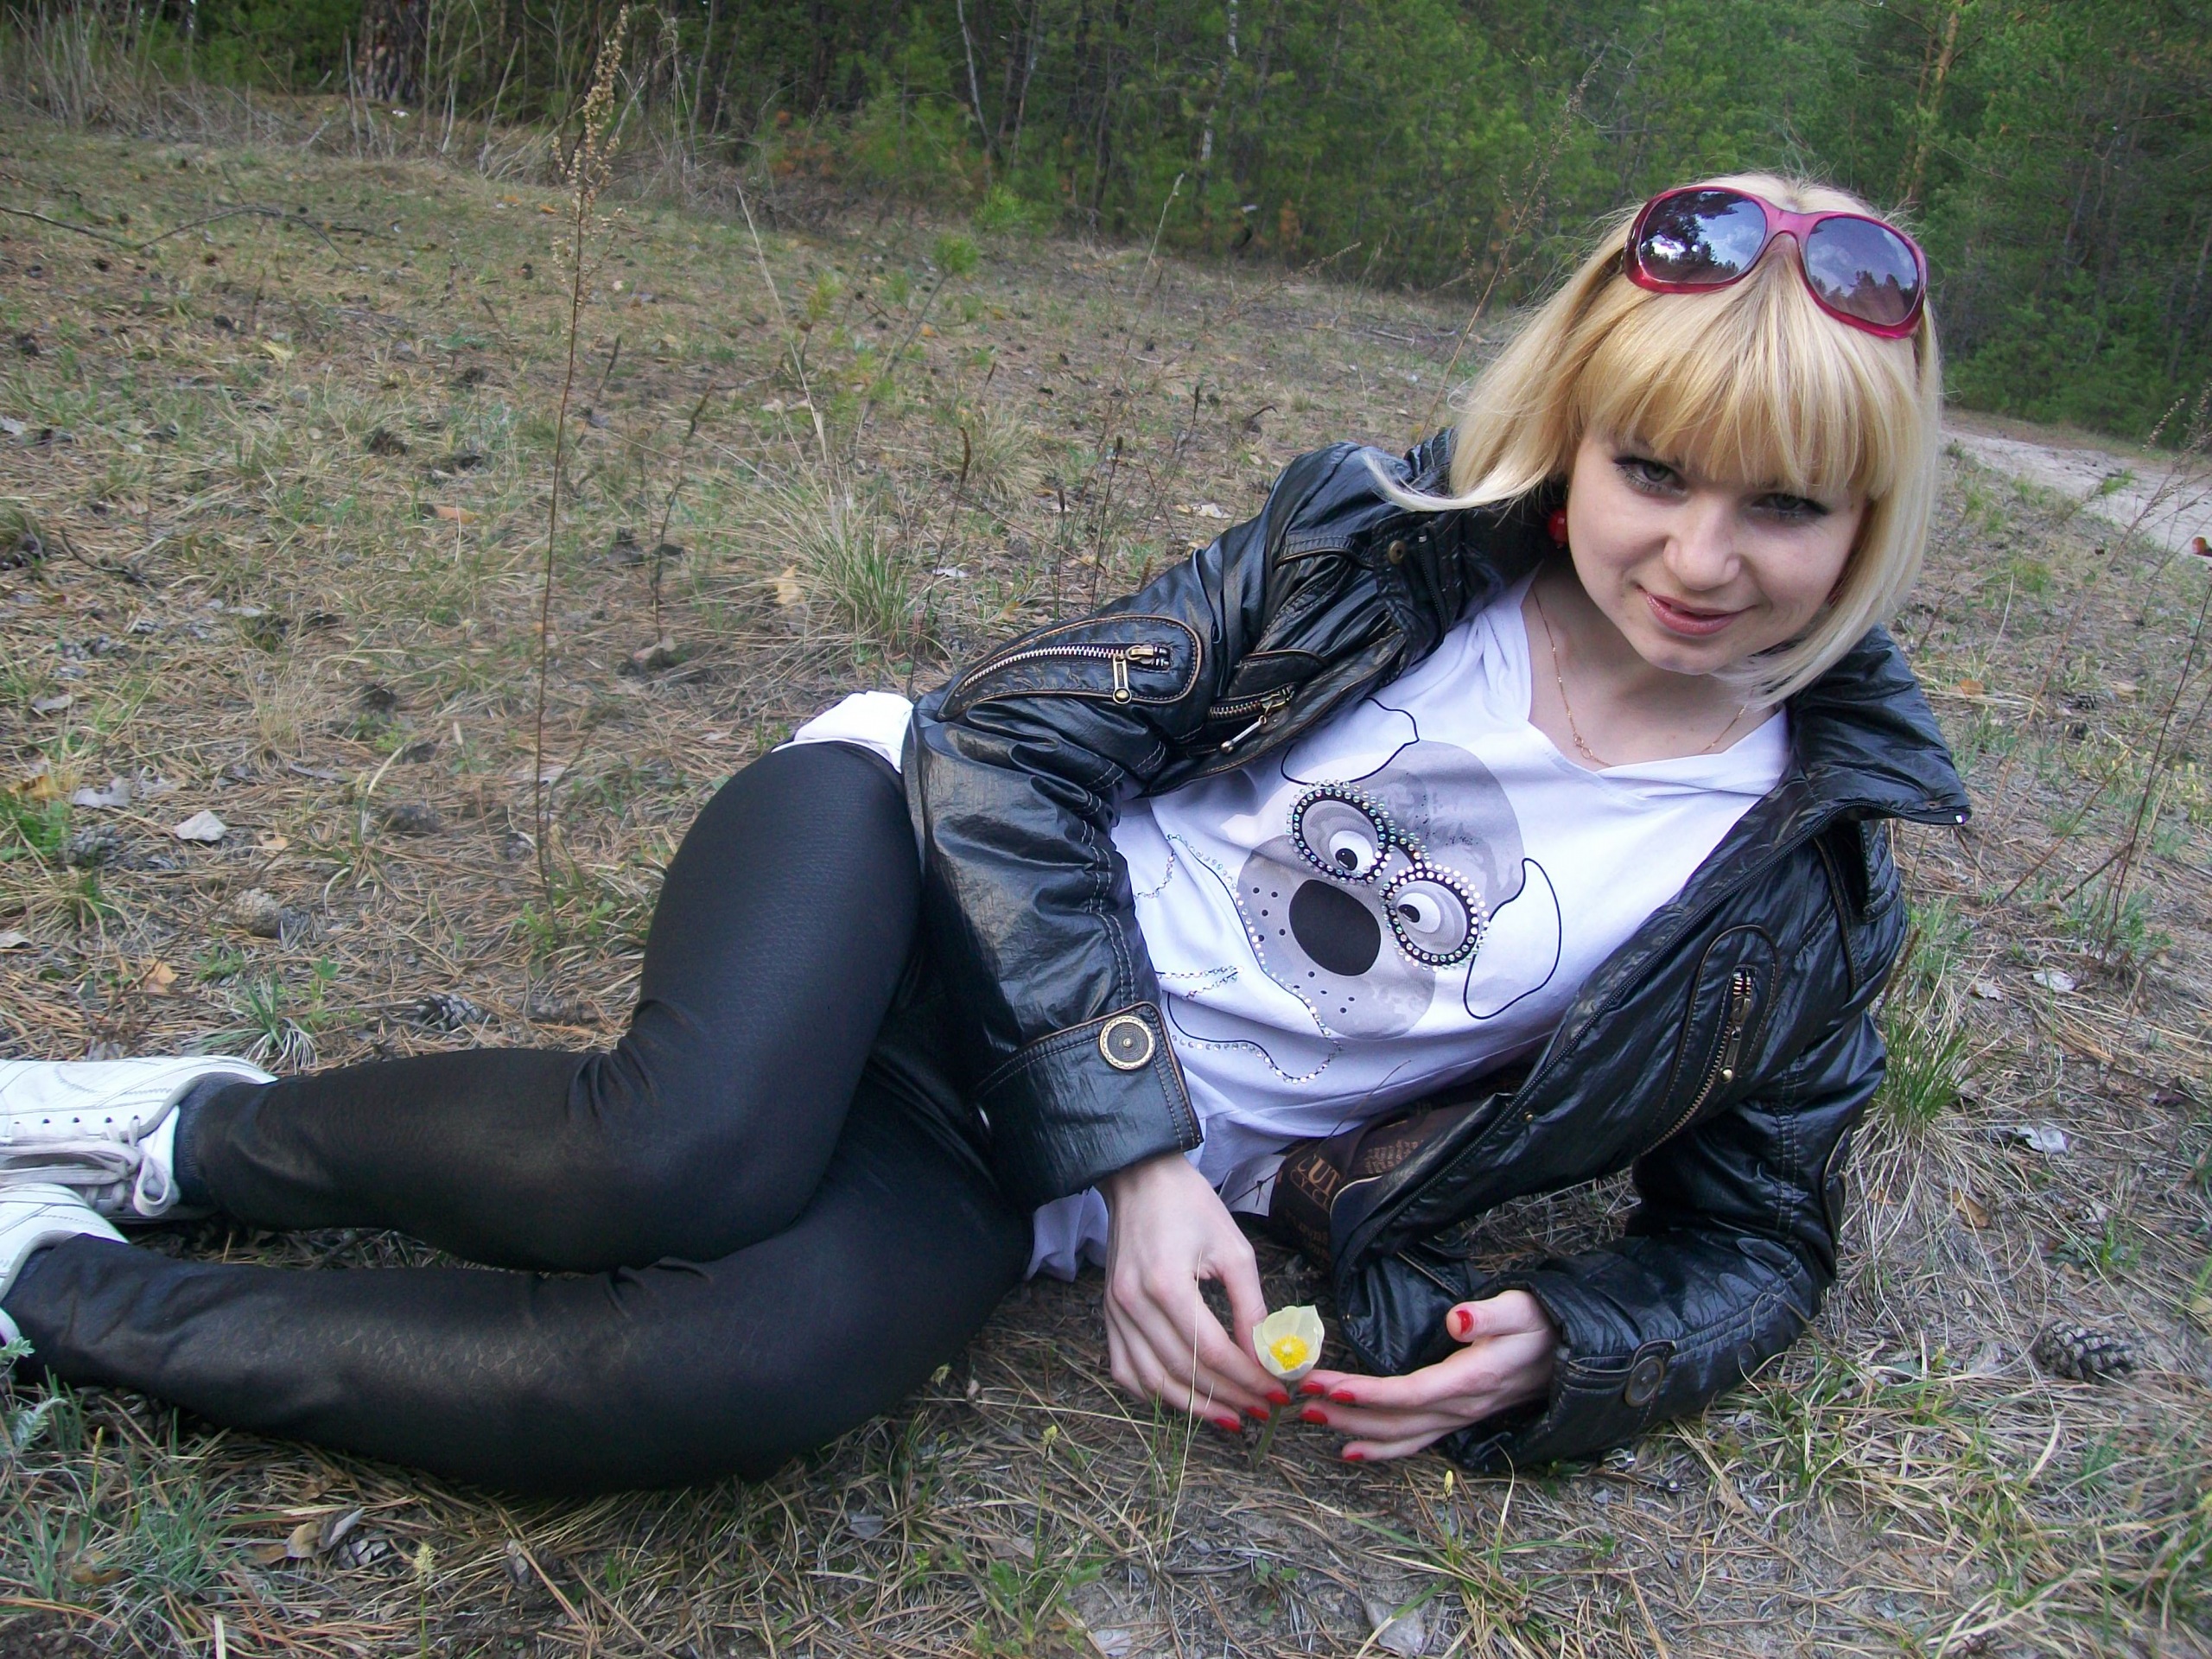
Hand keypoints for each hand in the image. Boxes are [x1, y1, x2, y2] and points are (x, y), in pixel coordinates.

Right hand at [1100, 1152, 1283, 1433]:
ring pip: (1153, 1382)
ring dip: (1194, 1406)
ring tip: (1230, 1416)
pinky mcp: (1107, 1315)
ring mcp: (1114, 1312)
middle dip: (1229, 1396)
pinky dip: (1154, 1394)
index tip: (1277, 1393)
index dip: (1247, 1379)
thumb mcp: (1234, 1251)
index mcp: (1166, 1283)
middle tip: (1262, 1409)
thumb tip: (1269, 1358)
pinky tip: (1185, 1399)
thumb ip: (1252, 1308)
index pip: (1211, 1351)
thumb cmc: (1190, 1206)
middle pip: (1184, 1371)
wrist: (1140, 1180)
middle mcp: (1133, 1303)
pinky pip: (1126, 1371)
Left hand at [1294, 1291, 1557, 1460]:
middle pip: (1395, 1418)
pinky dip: (1380, 1448)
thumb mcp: (1521, 1309)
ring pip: (1399, 1434)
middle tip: (1300, 1400)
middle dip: (1345, 1411)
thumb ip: (1490, 1315)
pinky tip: (1349, 1449)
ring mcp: (1458, 1418)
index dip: (1370, 1393)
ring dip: (1353, 1429)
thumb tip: (1458, 1320)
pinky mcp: (1455, 1418)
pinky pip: (1413, 1441)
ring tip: (1310, 1418)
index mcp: (1472, 1379)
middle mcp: (1461, 1406)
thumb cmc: (1541, 1324)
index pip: (1411, 1392)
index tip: (1331, 1386)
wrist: (1570, 1352)